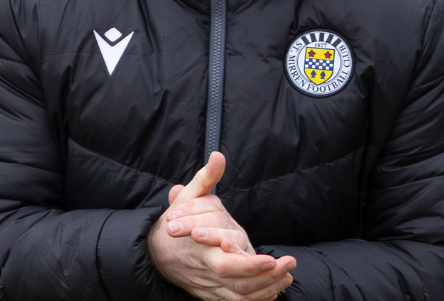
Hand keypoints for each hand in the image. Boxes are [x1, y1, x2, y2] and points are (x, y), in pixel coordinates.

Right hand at [148, 152, 296, 299]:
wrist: (155, 252)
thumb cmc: (176, 223)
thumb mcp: (188, 198)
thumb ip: (205, 178)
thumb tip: (218, 156)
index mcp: (201, 249)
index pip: (226, 264)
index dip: (250, 265)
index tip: (271, 259)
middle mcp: (206, 271)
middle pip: (237, 285)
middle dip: (265, 278)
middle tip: (286, 265)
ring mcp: (209, 286)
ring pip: (240, 296)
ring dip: (267, 288)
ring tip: (288, 275)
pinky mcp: (212, 294)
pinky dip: (258, 299)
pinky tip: (276, 290)